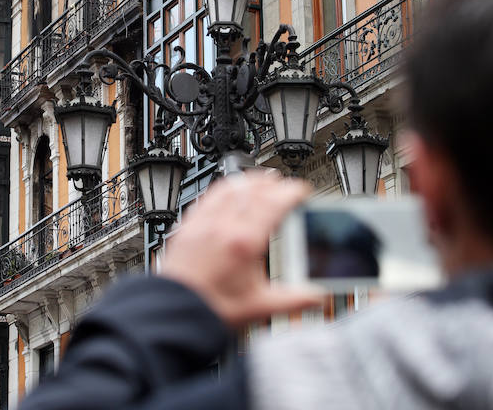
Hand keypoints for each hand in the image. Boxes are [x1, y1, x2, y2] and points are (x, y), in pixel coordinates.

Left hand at [161, 171, 321, 327]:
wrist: (175, 312)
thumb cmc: (211, 309)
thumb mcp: (259, 306)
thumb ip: (293, 300)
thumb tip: (316, 296)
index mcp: (244, 242)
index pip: (273, 203)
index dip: (291, 192)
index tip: (301, 190)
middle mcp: (223, 226)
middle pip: (252, 190)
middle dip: (272, 183)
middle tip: (285, 184)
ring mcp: (204, 224)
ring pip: (228, 189)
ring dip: (248, 181)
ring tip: (260, 181)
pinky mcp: (188, 227)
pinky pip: (207, 197)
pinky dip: (223, 189)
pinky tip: (227, 192)